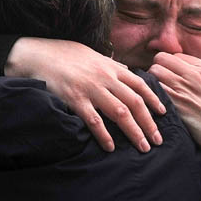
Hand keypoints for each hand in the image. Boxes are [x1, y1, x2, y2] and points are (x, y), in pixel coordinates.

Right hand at [4, 37, 165, 151]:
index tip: (163, 114)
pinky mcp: (75, 99)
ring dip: (134, 131)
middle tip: (157, 140)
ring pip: (120, 112)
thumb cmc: (65, 55)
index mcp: (111, 68)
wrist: (37, 53)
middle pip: (135, 103)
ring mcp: (91, 89)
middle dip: (148, 123)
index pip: (140, 85)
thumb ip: (112, 66)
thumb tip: (128, 72)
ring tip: (142, 147)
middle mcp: (105, 78)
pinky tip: (111, 147)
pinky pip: (94, 120)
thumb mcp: (94, 55)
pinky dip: (104, 134)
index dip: (153, 100)